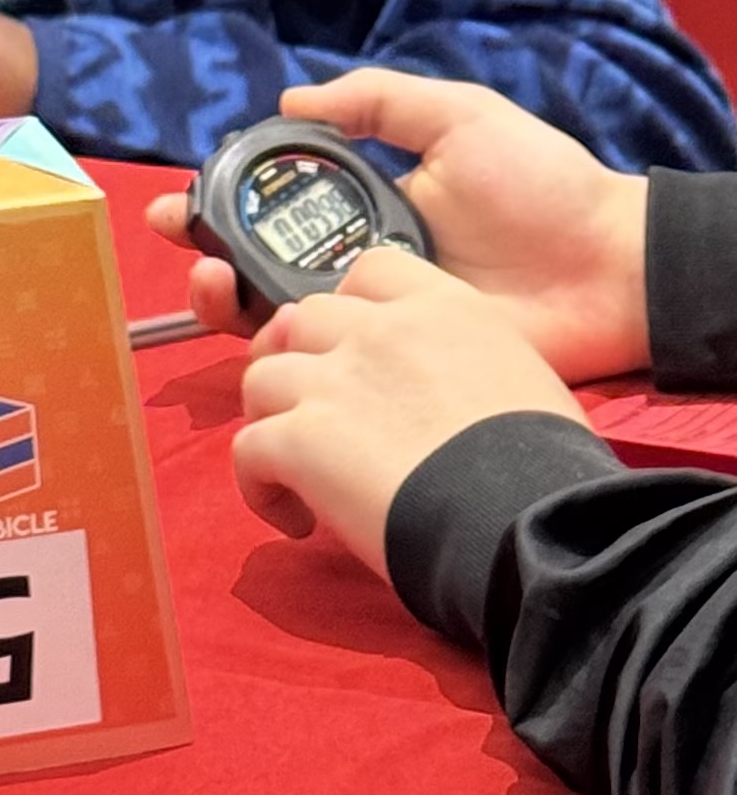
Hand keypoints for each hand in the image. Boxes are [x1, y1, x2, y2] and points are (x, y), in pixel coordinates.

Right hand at [145, 67, 650, 378]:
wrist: (609, 269)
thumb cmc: (541, 186)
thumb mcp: (460, 118)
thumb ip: (379, 101)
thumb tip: (290, 100)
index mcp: (368, 205)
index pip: (276, 203)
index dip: (222, 201)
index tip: (185, 201)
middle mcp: (358, 264)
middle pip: (257, 264)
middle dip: (205, 254)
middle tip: (186, 242)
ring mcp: (374, 319)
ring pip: (277, 318)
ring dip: (229, 300)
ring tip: (217, 284)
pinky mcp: (396, 369)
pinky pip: (328, 368)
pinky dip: (285, 357)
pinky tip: (269, 335)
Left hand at [233, 252, 583, 575]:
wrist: (529, 523)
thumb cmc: (547, 471)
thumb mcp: (526, 382)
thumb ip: (468, 367)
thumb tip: (450, 405)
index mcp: (445, 308)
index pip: (370, 271)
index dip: (351, 309)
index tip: (358, 351)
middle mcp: (381, 330)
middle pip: (305, 318)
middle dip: (303, 360)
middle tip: (320, 412)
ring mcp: (335, 379)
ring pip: (263, 376)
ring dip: (273, 418)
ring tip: (297, 468)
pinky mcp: (303, 437)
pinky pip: (247, 448)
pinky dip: (258, 485)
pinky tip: (293, 519)